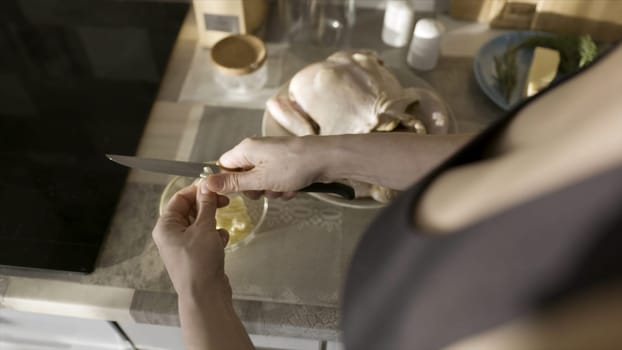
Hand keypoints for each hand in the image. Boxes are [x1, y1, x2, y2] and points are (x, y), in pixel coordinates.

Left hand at [152, 181, 230, 297]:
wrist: (205, 295)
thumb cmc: (199, 261)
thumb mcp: (204, 228)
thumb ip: (207, 205)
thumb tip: (207, 186)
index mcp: (166, 226)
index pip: (179, 198)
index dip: (197, 190)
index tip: (215, 186)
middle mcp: (171, 235)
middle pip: (190, 210)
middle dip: (208, 206)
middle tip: (225, 201)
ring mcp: (184, 246)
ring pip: (200, 223)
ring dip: (213, 223)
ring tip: (220, 229)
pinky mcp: (196, 255)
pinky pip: (206, 237)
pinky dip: (215, 237)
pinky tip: (221, 244)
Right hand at [206, 137, 327, 198]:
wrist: (326, 159)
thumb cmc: (293, 166)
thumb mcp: (259, 179)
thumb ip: (233, 182)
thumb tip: (206, 182)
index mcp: (246, 149)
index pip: (224, 165)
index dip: (228, 181)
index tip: (238, 191)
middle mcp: (257, 150)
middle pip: (243, 176)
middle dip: (255, 189)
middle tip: (266, 189)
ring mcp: (273, 156)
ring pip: (262, 181)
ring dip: (272, 190)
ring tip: (284, 188)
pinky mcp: (286, 163)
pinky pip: (277, 180)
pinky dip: (284, 187)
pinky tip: (294, 188)